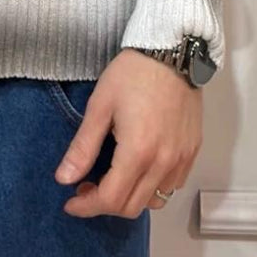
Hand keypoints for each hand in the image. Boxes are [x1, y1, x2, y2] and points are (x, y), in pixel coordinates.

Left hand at [53, 49, 201, 219]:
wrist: (171, 50)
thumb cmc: (133, 72)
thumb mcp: (100, 105)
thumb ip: (83, 147)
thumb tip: (64, 178)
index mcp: (138, 151)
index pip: (111, 199)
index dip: (87, 206)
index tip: (71, 201)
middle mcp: (164, 162)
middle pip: (132, 207)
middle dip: (104, 203)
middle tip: (86, 185)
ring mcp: (181, 158)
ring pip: (155, 200)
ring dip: (130, 197)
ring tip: (112, 177)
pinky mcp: (192, 151)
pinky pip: (172, 185)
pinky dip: (153, 187)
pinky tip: (139, 168)